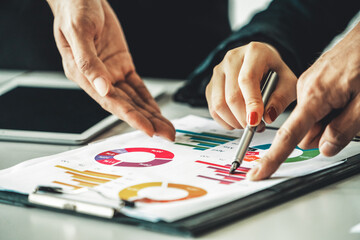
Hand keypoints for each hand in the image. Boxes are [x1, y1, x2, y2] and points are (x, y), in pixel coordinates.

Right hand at [47, 0, 174, 139]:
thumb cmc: (74, 10)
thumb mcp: (78, 32)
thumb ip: (89, 62)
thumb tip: (103, 87)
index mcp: (83, 75)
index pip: (111, 102)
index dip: (131, 117)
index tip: (148, 129)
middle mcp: (99, 79)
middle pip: (126, 106)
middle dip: (148, 122)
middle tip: (167, 134)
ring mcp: (111, 73)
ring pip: (134, 99)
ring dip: (151, 114)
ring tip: (167, 128)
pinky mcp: (121, 65)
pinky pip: (137, 87)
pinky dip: (147, 100)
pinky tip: (157, 111)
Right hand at [206, 42, 296, 130]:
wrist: (263, 64)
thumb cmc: (275, 73)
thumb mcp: (288, 83)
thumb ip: (281, 99)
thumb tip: (267, 116)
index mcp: (254, 52)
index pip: (247, 79)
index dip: (251, 102)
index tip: (256, 121)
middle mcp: (232, 58)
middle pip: (231, 95)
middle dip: (243, 117)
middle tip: (256, 126)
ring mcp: (218, 71)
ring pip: (219, 104)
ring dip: (234, 121)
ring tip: (247, 124)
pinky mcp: (211, 84)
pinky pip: (213, 108)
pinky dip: (225, 121)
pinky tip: (237, 121)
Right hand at [247, 23, 359, 179]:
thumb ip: (345, 127)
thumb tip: (325, 148)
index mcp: (314, 95)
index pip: (289, 135)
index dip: (273, 158)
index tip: (258, 173)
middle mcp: (305, 90)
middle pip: (304, 129)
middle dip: (323, 133)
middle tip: (352, 116)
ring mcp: (307, 84)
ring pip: (312, 118)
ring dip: (330, 119)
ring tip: (352, 100)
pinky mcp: (313, 81)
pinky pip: (316, 105)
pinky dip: (329, 109)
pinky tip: (346, 95)